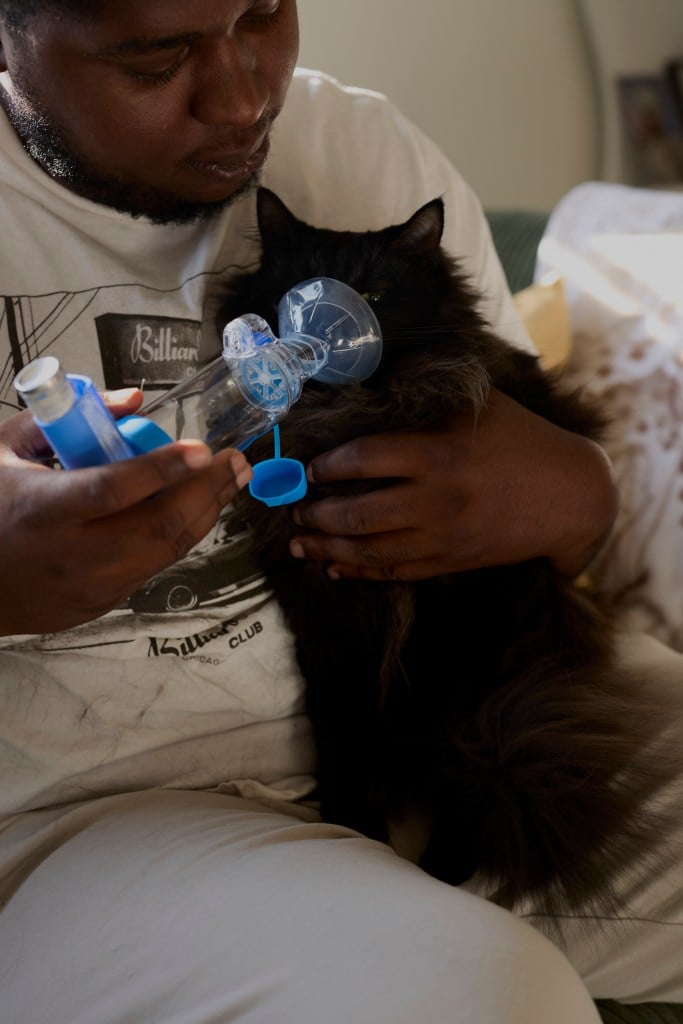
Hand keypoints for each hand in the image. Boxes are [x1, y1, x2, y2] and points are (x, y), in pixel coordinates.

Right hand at [0, 391, 251, 635]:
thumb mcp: (5, 450)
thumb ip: (63, 418)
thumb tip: (134, 400)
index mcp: (41, 510)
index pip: (109, 490)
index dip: (159, 470)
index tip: (201, 450)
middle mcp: (72, 554)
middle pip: (156, 527)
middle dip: (206, 491)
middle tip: (236, 462)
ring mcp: (90, 586)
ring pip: (165, 552)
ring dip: (204, 514)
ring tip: (228, 482)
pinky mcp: (101, 604)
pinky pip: (151, 567)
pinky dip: (177, 536)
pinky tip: (194, 510)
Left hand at [289, 388, 616, 581]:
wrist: (570, 496)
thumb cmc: (521, 440)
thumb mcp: (478, 406)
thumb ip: (427, 400)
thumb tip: (372, 389)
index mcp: (436, 453)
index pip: (363, 459)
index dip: (327, 466)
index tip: (309, 467)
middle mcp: (434, 499)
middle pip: (356, 514)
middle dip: (316, 514)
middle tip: (294, 510)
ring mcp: (442, 536)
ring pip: (369, 550)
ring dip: (327, 549)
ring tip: (300, 543)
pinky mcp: (451, 561)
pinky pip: (395, 572)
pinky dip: (360, 572)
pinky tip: (336, 568)